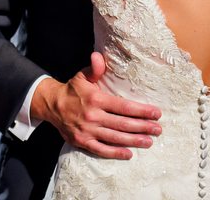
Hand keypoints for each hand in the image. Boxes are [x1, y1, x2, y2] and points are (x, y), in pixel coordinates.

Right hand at [32, 53, 161, 158]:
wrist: (51, 105)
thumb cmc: (72, 90)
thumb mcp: (82, 76)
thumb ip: (94, 68)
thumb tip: (98, 56)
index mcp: (96, 99)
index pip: (124, 107)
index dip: (142, 111)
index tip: (156, 113)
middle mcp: (93, 116)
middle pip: (123, 124)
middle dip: (143, 127)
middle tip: (158, 129)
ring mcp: (88, 130)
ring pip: (115, 137)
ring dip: (134, 140)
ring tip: (149, 141)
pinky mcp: (83, 141)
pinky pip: (101, 149)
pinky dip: (115, 153)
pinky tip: (129, 154)